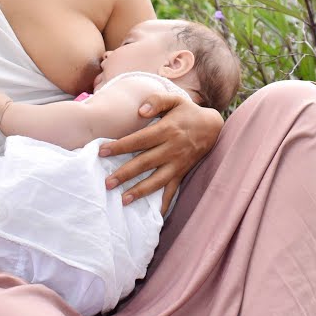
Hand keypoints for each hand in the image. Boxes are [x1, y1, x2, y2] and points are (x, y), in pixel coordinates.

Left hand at [99, 92, 223, 214]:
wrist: (213, 127)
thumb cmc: (188, 112)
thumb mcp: (175, 100)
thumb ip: (157, 101)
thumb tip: (140, 111)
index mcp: (167, 130)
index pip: (139, 140)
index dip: (120, 146)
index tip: (102, 151)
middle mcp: (172, 149)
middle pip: (145, 163)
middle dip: (125, 174)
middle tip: (107, 183)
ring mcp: (178, 164)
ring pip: (157, 180)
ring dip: (140, 191)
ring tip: (123, 200)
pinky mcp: (182, 173)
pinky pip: (173, 190)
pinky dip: (164, 203)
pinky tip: (154, 216)